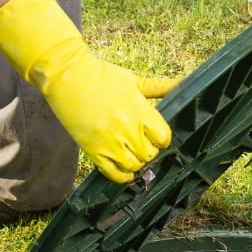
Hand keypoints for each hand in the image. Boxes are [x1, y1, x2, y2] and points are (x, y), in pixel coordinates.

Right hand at [0, 0, 172, 182]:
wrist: (67, 76)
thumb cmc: (102, 75)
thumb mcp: (134, 80)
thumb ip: (159, 87)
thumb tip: (183, 83)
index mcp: (140, 111)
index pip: (163, 137)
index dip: (162, 139)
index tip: (156, 136)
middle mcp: (128, 129)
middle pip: (150, 154)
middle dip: (148, 150)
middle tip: (142, 144)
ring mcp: (110, 141)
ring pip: (134, 166)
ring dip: (135, 163)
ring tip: (131, 154)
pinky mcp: (93, 150)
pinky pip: (113, 174)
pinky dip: (122, 176)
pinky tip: (124, 170)